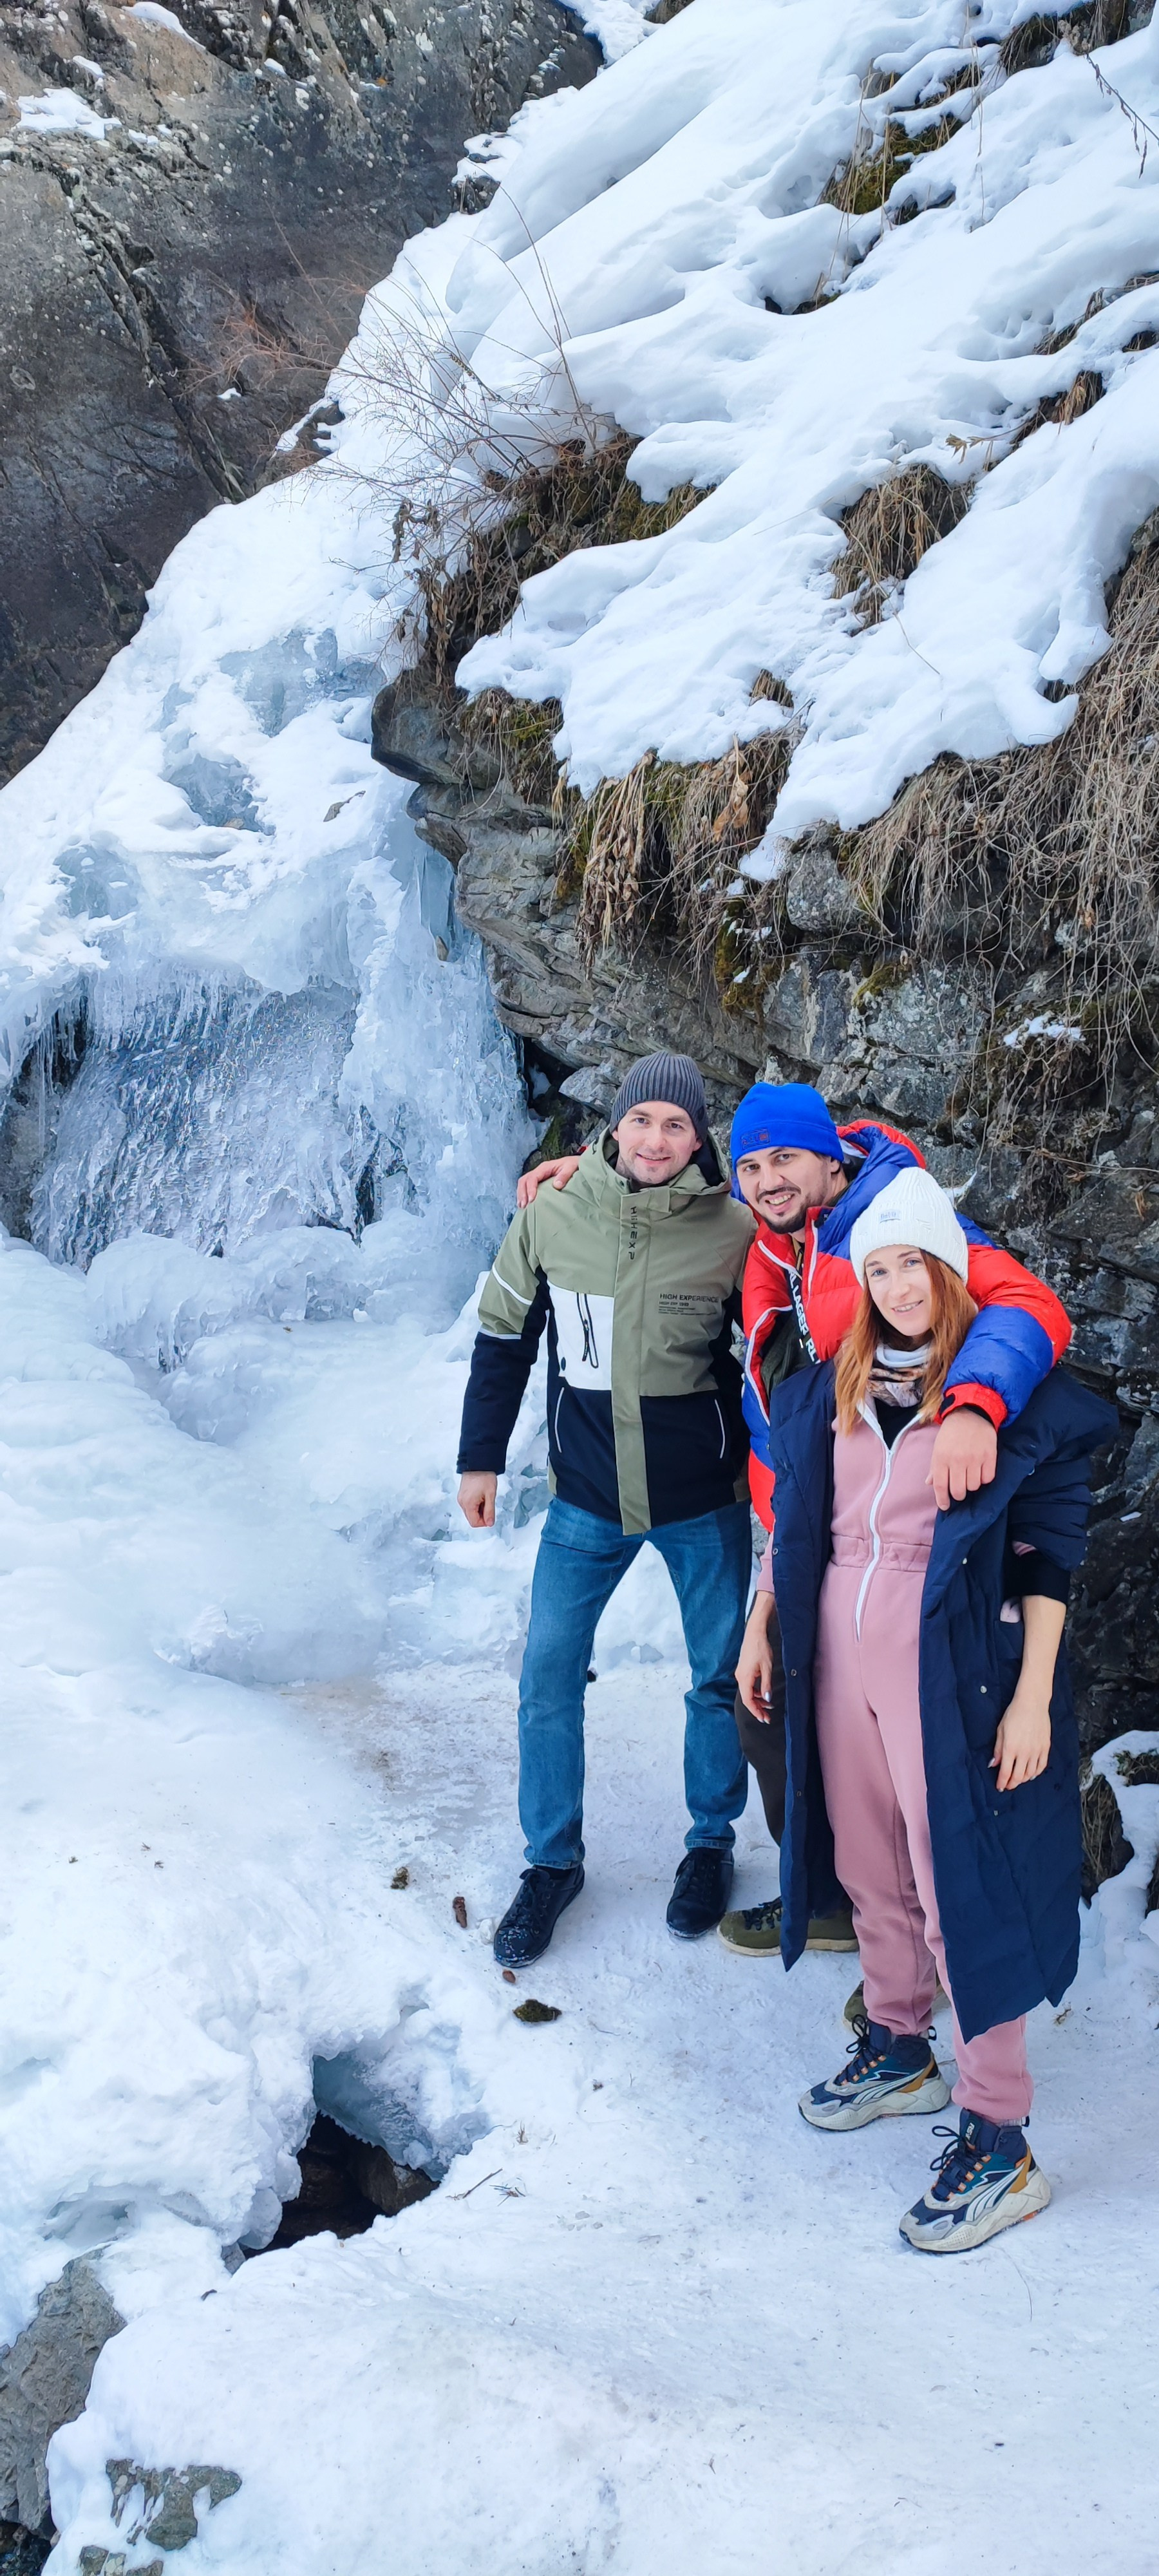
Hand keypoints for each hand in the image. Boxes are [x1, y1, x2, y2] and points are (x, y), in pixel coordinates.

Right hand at [458, 1471, 496, 1527]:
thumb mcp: (490, 1495)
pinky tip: (481, 1496)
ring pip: (470, 1512)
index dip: (484, 1522)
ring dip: (479, 1510)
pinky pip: (468, 1505)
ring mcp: (461, 1498)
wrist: (478, 1462)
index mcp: (468, 1504)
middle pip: (471, 1518)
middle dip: (482, 1515)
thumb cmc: (484, 1476)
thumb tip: (490, 1523)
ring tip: (485, 1497)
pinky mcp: (462, 1494)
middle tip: (489, 1504)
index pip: (474, 1523)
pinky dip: (476, 1504)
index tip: (491, 1514)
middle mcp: (462, 1502)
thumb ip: (490, 1511)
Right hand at [516, 1154, 581, 1208]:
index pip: (533, 1177)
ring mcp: (538, 1177)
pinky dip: (524, 1196)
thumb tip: (556, 1185)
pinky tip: (525, 1205)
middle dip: (522, 1193)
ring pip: (523, 1184)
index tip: (531, 1199)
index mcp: (545, 1167)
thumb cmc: (573, 1165)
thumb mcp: (571, 1167)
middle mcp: (539, 1171)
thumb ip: (564, 1175)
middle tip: (524, 1205)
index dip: (530, 1188)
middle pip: (524, 1180)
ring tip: (522, 1207)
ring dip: (521, 1195)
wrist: (576, 1164)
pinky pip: (527, 1188)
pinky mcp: (538, 1182)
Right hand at [736, 1593, 776, 1721]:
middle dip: (757, 1708)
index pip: (748, 1700)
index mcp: (744, 1678)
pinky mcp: (743, 1670)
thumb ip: (766, 1685)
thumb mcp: (767, 1668)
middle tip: (768, 1716)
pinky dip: (756, 1692)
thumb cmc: (761, 1648)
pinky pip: (748, 1686)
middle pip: (747, 1698)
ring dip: (758, 1700)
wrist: (755, 1634)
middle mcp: (740, 1677)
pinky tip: (764, 1693)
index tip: (763, 1719)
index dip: (755, 1711)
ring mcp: (740, 1674)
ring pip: (748, 1692)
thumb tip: (768, 1699)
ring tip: (769, 1705)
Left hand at [928, 1409, 997, 1509]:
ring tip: (970, 1475)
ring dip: (972, 1485)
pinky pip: (988, 1478)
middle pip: (958, 1491)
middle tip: (959, 1488)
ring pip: (974, 1487)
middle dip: (958, 1494)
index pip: (940, 1487)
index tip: (945, 1506)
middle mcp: (957, 1460)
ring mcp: (974, 1458)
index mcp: (941, 1458)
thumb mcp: (938, 1447)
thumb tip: (930, 1484)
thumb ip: (934, 1467)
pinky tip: (981, 1471)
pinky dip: (984, 1478)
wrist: (971, 1412)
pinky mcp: (989, 1456)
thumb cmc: (951, 1432)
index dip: (942, 1500)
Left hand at [990, 1687, 1050, 1790]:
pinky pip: (1041, 1766)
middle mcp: (1024, 1752)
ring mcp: (1036, 1750)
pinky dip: (1036, 1773)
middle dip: (1011, 1783)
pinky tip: (1031, 1774)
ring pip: (1030, 1774)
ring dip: (1023, 1779)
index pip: (1005, 1772)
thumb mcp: (1001, 1730)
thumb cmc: (1014, 1713)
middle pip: (1018, 1776)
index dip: (1002, 1782)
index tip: (999, 1787)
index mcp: (1010, 1748)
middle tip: (1008, 1785)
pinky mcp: (1045, 1747)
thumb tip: (994, 1764)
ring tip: (1017, 1779)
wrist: (1032, 1703)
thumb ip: (998, 1749)